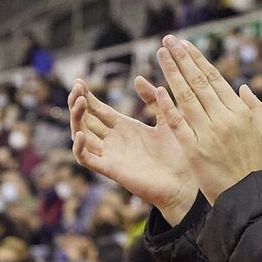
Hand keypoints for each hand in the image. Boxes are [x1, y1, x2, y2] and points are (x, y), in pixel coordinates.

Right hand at [70, 78, 197, 224]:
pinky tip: (80, 133)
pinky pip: (86, 159)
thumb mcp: (167, 118)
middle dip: (78, 103)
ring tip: (79, 102)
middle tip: (77, 88)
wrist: (185, 183)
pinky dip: (79, 148)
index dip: (87, 96)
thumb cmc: (179, 155)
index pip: (98, 109)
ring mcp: (110, 155)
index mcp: (124, 128)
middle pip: (85, 120)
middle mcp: (113, 140)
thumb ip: (153, 99)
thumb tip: (138, 78)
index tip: (79, 80)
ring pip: (81, 136)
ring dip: (76, 119)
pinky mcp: (110, 169)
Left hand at [154, 36, 261, 203]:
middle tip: (168, 40)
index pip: (214, 79)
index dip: (197, 60)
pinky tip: (157, 89)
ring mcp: (207, 133)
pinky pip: (178, 124)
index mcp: (239, 111)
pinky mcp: (194, 149)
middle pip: (198, 82)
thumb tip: (241, 87)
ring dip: (172, 73)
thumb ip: (254, 107)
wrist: (246, 195)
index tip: (185, 44)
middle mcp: (223, 118)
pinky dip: (168, 106)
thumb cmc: (253, 163)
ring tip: (160, 54)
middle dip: (181, 59)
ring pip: (186, 97)